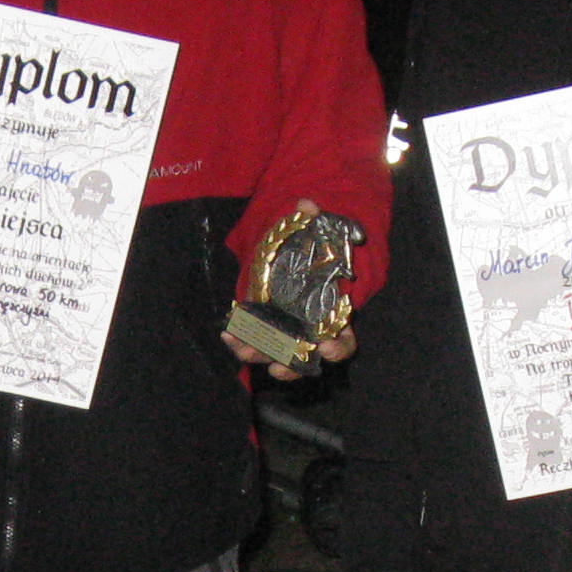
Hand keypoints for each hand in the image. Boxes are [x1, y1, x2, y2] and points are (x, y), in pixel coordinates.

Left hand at [224, 196, 360, 367]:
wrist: (296, 253)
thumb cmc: (314, 250)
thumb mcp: (317, 233)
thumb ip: (315, 221)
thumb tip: (305, 204)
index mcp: (333, 315)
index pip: (344, 341)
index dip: (338, 347)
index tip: (326, 347)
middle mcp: (311, 331)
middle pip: (307, 358)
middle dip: (292, 366)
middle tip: (278, 367)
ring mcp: (287, 333)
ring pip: (277, 356)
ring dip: (261, 356)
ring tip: (244, 351)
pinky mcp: (265, 329)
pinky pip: (255, 342)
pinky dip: (242, 342)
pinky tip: (228, 334)